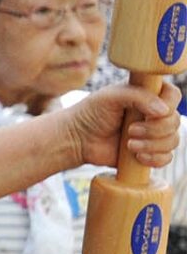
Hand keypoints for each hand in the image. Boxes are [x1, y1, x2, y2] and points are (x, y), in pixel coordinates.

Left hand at [62, 81, 182, 169]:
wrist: (77, 139)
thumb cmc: (91, 113)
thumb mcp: (111, 97)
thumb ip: (138, 97)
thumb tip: (164, 110)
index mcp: (147, 95)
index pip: (173, 96)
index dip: (168, 105)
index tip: (149, 113)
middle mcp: (153, 113)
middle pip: (175, 121)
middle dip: (154, 129)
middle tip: (130, 130)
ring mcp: (153, 133)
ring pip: (173, 141)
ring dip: (152, 145)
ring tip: (129, 144)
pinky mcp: (149, 152)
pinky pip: (166, 158)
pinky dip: (154, 159)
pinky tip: (137, 156)